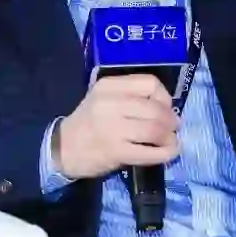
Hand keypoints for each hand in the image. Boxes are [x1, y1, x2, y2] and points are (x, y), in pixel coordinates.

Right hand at [55, 74, 179, 179]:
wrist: (62, 148)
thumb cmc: (88, 122)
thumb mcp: (103, 98)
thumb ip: (131, 97)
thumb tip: (167, 109)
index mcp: (108, 86)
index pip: (149, 83)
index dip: (164, 97)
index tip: (165, 108)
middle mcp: (110, 104)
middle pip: (155, 108)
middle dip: (171, 120)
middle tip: (173, 128)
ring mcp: (112, 129)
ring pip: (155, 129)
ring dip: (170, 137)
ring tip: (170, 141)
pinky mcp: (115, 152)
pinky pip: (149, 152)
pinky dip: (165, 153)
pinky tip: (168, 153)